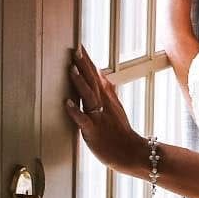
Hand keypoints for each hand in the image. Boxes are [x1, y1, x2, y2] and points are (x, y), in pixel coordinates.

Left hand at [66, 43, 143, 171]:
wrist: (131, 151)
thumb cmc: (120, 131)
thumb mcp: (116, 106)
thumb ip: (108, 90)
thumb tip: (101, 73)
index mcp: (107, 98)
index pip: (97, 75)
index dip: (88, 61)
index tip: (79, 46)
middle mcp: (103, 105)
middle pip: (93, 81)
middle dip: (84, 65)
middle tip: (75, 50)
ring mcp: (99, 117)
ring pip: (89, 96)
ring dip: (80, 83)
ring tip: (72, 69)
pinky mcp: (93, 131)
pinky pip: (83, 120)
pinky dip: (76, 111)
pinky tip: (67, 103)